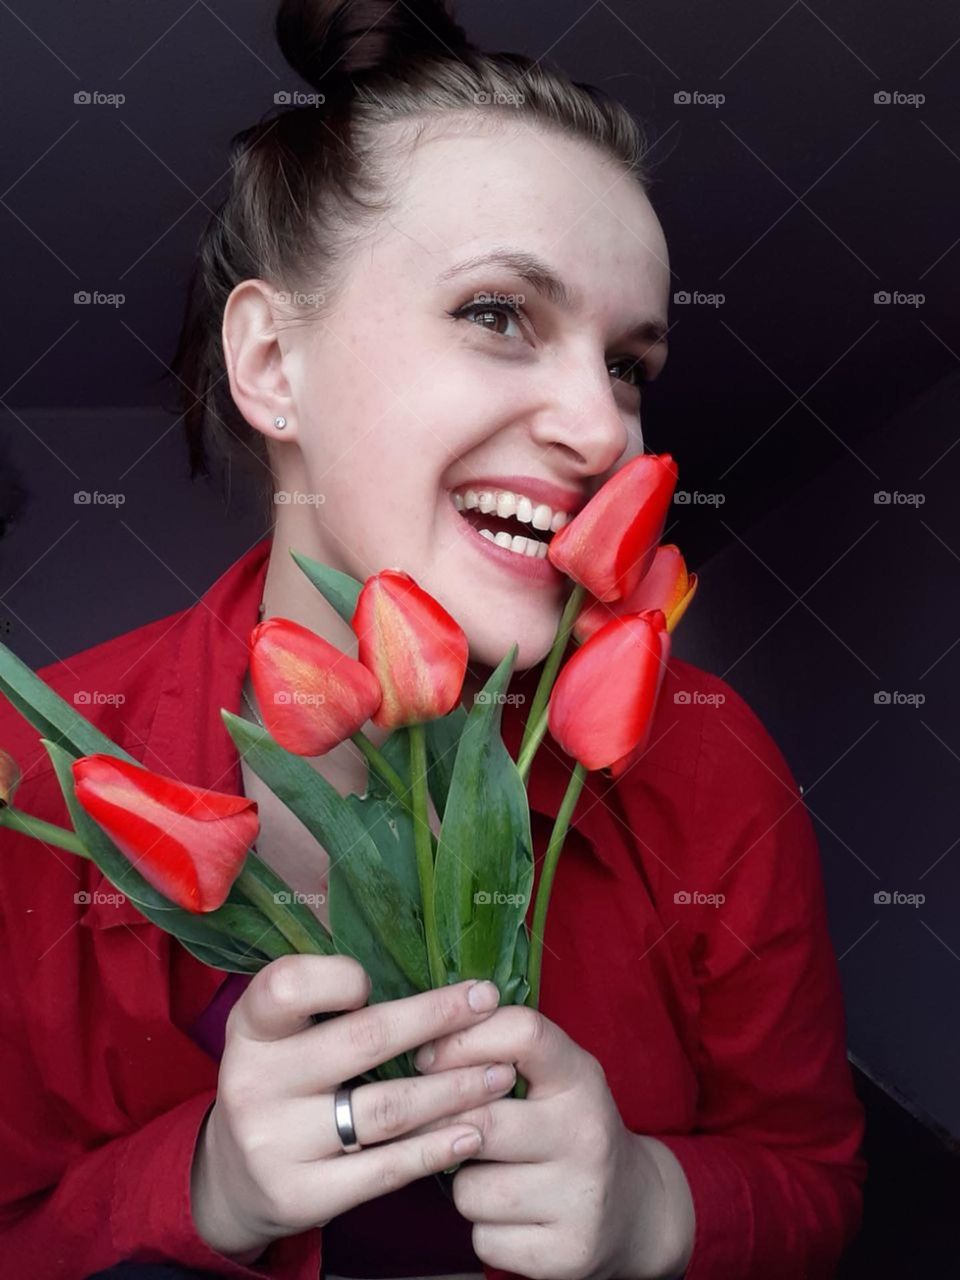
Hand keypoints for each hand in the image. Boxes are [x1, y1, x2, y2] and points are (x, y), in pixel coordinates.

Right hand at [189, 956, 517, 1260]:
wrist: (234, 1181)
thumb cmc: (280, 1081)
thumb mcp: (278, 1033)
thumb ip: (323, 1000)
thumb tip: (418, 962)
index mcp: (250, 1029)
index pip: (288, 986)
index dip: (338, 978)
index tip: (379, 979)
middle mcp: (254, 1082)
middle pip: (362, 1041)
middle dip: (436, 1018)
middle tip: (487, 1002)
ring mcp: (275, 1143)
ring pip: (386, 1109)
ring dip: (454, 1089)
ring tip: (500, 1075)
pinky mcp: (300, 1195)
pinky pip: (384, 1170)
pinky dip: (436, 1149)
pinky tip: (473, 1132)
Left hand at [409, 1003, 692, 1279]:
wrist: (634, 1208)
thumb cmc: (569, 1128)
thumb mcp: (554, 1076)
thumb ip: (501, 1051)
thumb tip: (424, 1040)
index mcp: (580, 1077)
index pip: (522, 1034)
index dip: (462, 1041)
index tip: (428, 1058)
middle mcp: (586, 1133)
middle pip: (482, 1123)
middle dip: (445, 1128)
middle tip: (441, 1127)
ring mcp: (581, 1196)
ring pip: (471, 1190)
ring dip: (466, 1185)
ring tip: (493, 1175)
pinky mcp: (569, 1253)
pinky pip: (485, 1239)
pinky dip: (486, 1229)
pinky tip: (513, 1215)